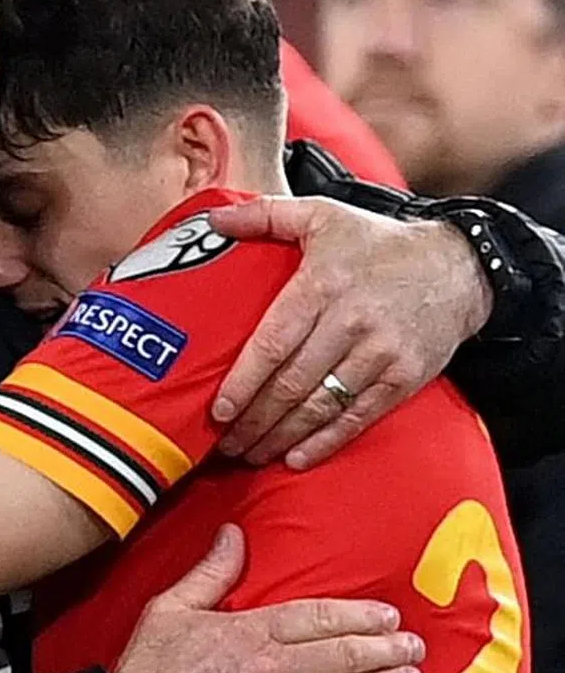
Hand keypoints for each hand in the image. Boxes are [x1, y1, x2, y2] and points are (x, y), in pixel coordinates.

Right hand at [115, 524, 424, 672]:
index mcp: (249, 632)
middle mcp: (272, 671)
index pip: (316, 619)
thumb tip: (234, 534)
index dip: (356, 616)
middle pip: (341, 656)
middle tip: (413, 644)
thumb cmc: (153, 669)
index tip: (386, 613)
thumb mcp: (171, 607)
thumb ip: (210, 571)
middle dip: (383, 649)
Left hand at [207, 197, 490, 469]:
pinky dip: (324, 443)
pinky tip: (295, 458)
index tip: (218, 410)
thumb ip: (264, 214)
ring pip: (320, 406)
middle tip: (223, 443)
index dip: (244, 381)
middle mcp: (350, 322)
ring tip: (249, 453)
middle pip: (292, 383)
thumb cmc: (378, 242)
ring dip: (281, 436)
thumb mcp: (321, 214)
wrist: (457, 266)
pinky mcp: (404, 379)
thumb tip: (214, 219)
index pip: (274, 342)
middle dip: (254, 419)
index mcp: (323, 284)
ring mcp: (380, 354)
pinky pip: (357, 418)